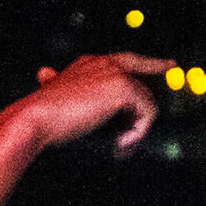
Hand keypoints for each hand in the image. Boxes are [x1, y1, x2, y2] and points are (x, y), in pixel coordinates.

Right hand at [17, 53, 173, 154]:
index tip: (158, 62)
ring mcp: (115, 73)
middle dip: (157, 65)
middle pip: (139, 68)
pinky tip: (123, 143)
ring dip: (138, 126)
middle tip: (171, 65)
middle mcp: (103, 63)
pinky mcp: (122, 87)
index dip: (141, 61)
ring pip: (144, 99)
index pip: (120, 60)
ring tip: (123, 145)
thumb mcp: (50, 94)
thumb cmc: (38, 113)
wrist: (34, 117)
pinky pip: (146, 112)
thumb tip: (43, 73)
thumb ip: (53, 83)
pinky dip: (139, 131)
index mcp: (87, 65)